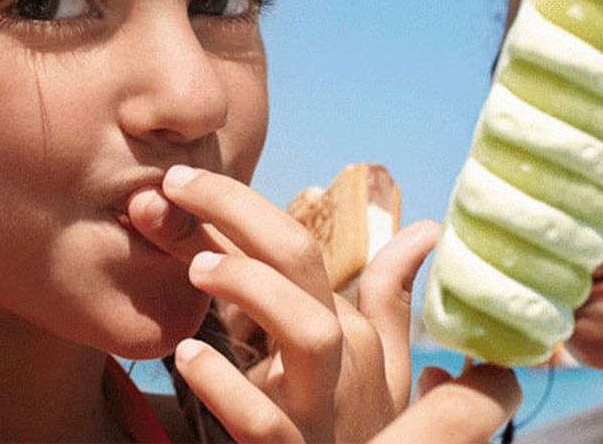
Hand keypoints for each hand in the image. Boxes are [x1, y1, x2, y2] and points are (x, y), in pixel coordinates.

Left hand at [128, 165, 500, 441]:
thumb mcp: (380, 367)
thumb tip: (426, 230)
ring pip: (309, 334)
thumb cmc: (358, 428)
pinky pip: (263, 421)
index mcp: (354, 331)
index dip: (239, 209)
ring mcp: (319, 410)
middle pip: (305, 264)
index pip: (296, 249)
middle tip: (176, 186)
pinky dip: (227, 386)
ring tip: (196, 268)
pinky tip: (187, 356)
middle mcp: (343, 362)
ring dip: (253, 288)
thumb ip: (388, 299)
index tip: (184, 182)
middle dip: (242, 213)